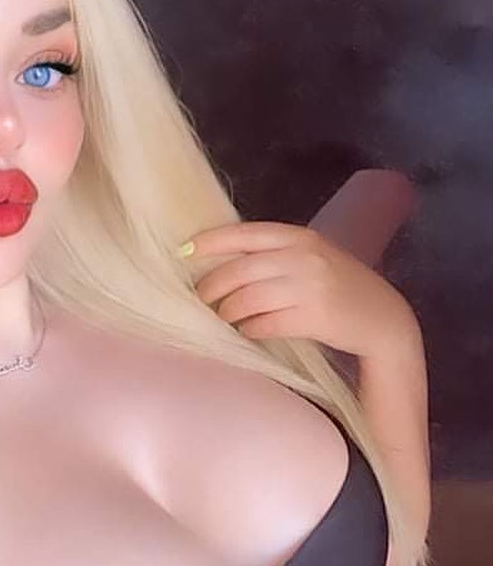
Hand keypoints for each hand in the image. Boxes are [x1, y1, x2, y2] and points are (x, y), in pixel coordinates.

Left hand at [185, 221, 420, 358]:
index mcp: (298, 237)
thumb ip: (274, 255)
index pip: (243, 234)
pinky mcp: (312, 318)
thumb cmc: (339, 286)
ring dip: (227, 313)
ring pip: (246, 300)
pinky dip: (248, 330)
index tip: (183, 252)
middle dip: (211, 288)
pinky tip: (247, 331)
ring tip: (223, 318)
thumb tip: (222, 264)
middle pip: (238, 272)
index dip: (209, 243)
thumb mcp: (312, 257)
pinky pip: (263, 324)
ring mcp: (308, 288)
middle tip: (202, 299)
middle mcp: (302, 258)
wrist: (382, 317)